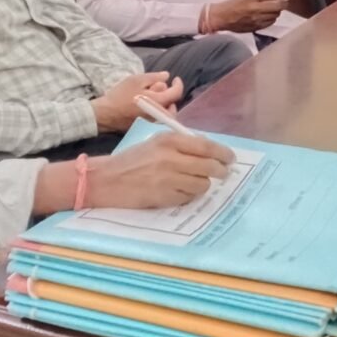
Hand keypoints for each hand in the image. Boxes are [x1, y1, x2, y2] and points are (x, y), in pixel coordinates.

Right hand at [86, 131, 237, 208]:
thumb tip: (208, 151)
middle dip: (221, 171)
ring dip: (203, 184)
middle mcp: (171, 157)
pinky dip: (189, 195)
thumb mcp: (155, 143)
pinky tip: (180, 191)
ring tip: (195, 183)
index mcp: (169, 140)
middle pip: (209, 166)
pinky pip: (189, 197)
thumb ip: (180, 145)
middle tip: (223, 173)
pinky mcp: (165, 196)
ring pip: (202, 183)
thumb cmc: (132, 160)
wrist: (107, 180)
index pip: (206, 146)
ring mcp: (169, 178)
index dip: (223, 153)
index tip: (230, 158)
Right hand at [91, 72, 183, 131]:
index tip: (175, 79)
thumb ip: (154, 77)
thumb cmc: (120, 96)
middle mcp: (160, 115)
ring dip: (164, 104)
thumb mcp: (136, 80)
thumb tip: (167, 76)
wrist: (105, 115)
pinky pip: (158, 120)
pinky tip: (147, 106)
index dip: (178, 84)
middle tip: (159, 89)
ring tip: (151, 97)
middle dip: (169, 96)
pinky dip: (157, 112)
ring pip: (166, 114)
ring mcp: (154, 124)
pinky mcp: (147, 129)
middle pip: (173, 105)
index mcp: (158, 102)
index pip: (176, 93)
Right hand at [205, 0, 289, 32]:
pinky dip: (272, 18)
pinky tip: (268, 16)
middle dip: (284, 3)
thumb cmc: (234, 3)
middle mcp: (256, 8)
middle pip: (278, 6)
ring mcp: (257, 19)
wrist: (222, 17)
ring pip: (276, 15)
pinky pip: (270, 22)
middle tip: (286, 2)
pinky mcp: (256, 27)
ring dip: (277, 11)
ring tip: (273, 8)